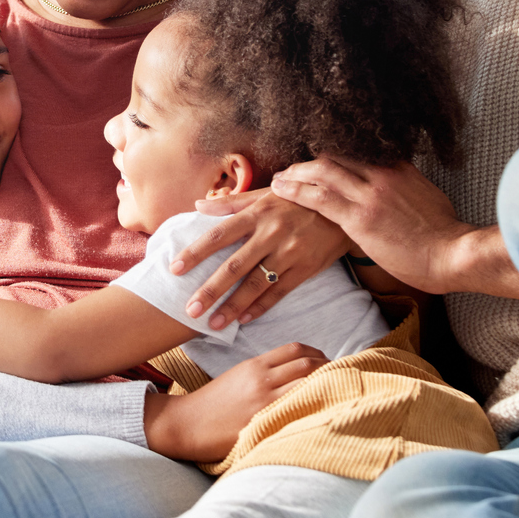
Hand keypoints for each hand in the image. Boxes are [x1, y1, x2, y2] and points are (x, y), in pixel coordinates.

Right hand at [141, 342, 327, 461]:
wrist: (185, 424)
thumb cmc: (210, 404)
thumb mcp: (236, 378)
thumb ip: (262, 373)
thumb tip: (290, 376)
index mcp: (255, 365)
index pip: (296, 350)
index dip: (318, 354)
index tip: (329, 362)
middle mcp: (262, 379)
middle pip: (307, 365)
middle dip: (330, 369)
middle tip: (343, 377)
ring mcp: (264, 401)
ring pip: (307, 384)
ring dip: (328, 387)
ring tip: (339, 394)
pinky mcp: (263, 423)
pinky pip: (297, 410)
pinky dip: (315, 407)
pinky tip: (325, 413)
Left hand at [169, 189, 352, 330]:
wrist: (342, 206)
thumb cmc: (298, 198)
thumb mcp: (266, 193)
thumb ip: (231, 203)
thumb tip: (198, 205)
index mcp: (258, 213)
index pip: (219, 235)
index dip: (196, 252)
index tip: (175, 269)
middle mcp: (272, 234)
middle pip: (235, 266)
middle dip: (210, 290)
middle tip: (190, 309)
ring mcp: (290, 253)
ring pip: (256, 284)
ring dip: (233, 306)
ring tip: (213, 323)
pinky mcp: (306, 268)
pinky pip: (280, 292)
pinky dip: (261, 307)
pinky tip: (244, 319)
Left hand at [268, 157, 518, 299]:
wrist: (453, 254)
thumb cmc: (444, 236)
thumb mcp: (427, 198)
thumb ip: (407, 187)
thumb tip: (398, 189)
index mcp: (399, 168)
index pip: (355, 152)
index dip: (331, 156)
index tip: (316, 161)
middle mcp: (383, 174)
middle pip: (335, 157)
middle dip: (308, 162)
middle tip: (290, 169)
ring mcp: (370, 194)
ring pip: (322, 171)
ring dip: (296, 173)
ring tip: (278, 179)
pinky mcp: (360, 218)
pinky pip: (319, 198)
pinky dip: (296, 191)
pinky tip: (281, 189)